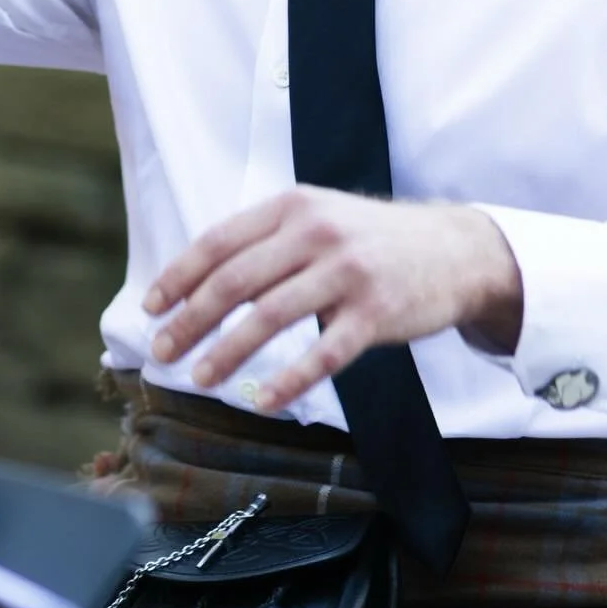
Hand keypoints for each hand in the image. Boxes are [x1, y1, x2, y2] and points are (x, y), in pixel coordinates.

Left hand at [143, 186, 522, 414]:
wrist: (455, 250)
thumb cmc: (372, 241)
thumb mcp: (319, 218)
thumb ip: (268, 241)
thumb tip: (199, 282)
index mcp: (293, 207)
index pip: (219, 241)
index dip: (179, 276)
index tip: (151, 308)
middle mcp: (316, 232)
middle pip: (235, 280)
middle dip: (190, 319)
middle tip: (162, 351)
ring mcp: (348, 272)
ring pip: (270, 316)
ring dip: (227, 351)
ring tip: (200, 378)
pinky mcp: (376, 313)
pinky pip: (324, 353)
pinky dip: (289, 380)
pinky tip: (263, 401)